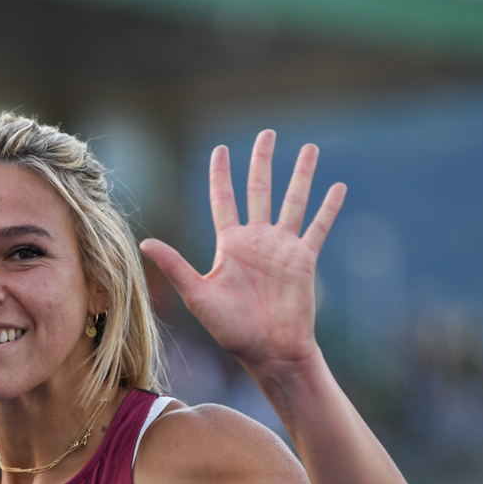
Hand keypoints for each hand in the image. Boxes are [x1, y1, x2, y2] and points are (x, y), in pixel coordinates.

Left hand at [140, 131, 344, 372]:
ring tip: (311, 148)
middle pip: (259, 190)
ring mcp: (282, 248)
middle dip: (262, 161)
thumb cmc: (230, 329)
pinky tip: (338, 186)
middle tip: (267, 133)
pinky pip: (318, 227)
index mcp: (230, 245)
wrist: (268, 350)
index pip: (224, 200)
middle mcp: (256, 240)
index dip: (221, 174)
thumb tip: (144, 242)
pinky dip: (328, 208)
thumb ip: (175, 266)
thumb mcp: (198, 294)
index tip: (221, 149)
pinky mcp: (304, 259)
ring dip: (302, 175)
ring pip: (293, 201)